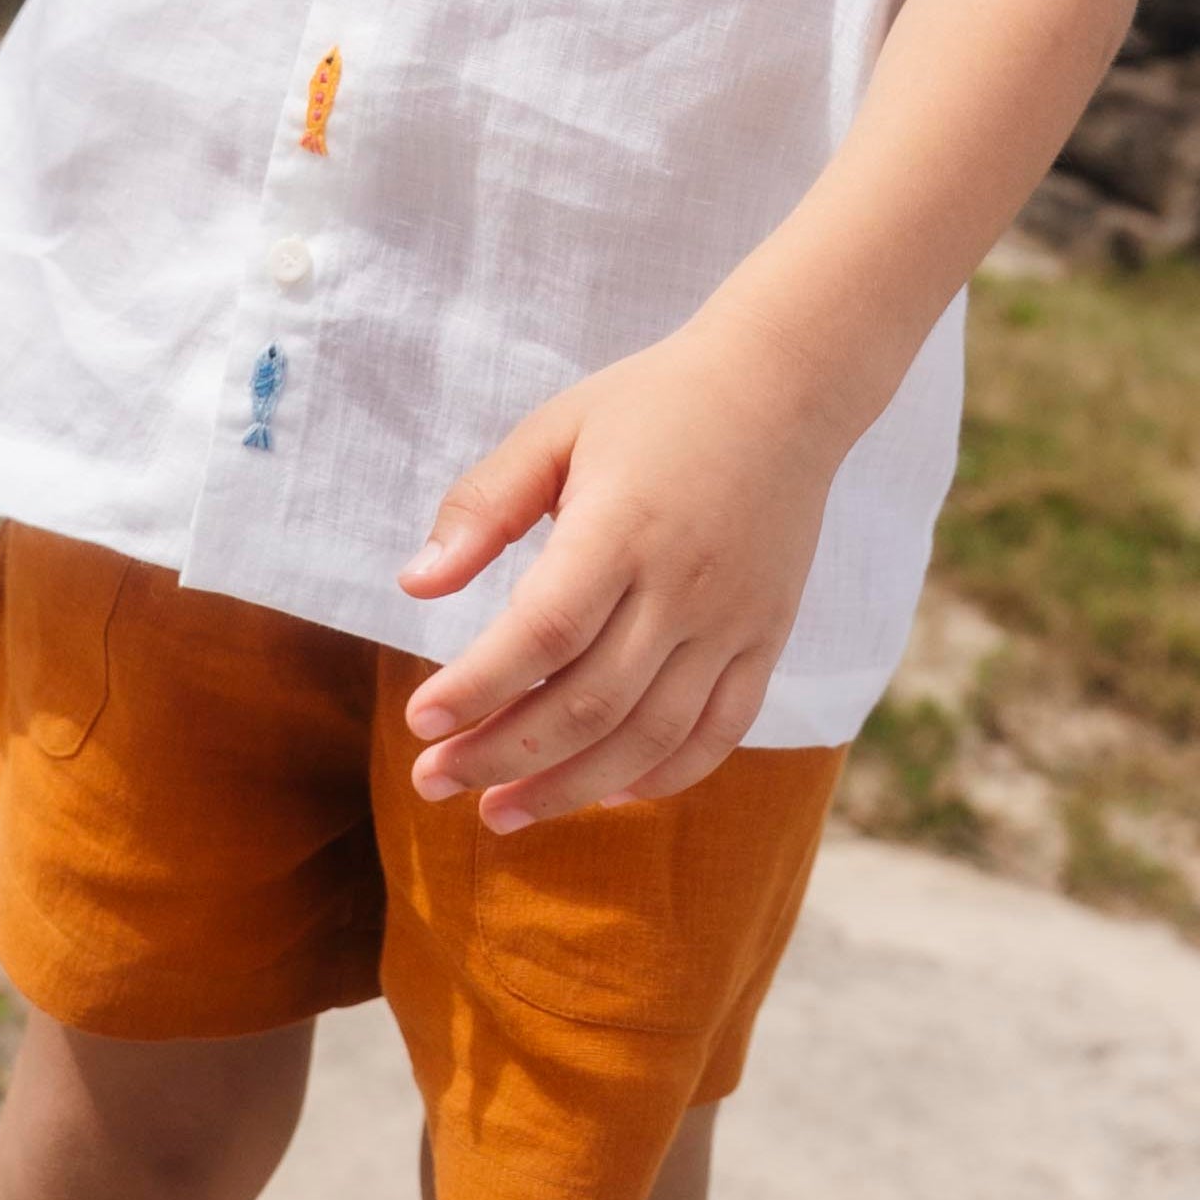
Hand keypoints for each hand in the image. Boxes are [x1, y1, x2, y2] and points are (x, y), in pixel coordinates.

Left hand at [396, 320, 840, 831]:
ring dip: (570, 788)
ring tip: (499, 813)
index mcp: (623, 526)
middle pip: (588, 702)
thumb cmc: (655, 403)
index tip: (419, 722)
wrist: (785, 386)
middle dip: (502, 755)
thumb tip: (415, 585)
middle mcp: (683, 585)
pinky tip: (608, 794)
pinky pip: (721, 730)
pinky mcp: (766, 636)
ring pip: (650, 736)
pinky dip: (665, 775)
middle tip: (433, 780)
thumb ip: (484, 504)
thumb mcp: (557, 428)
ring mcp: (732, 619)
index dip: (478, 688)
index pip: (542, 633)